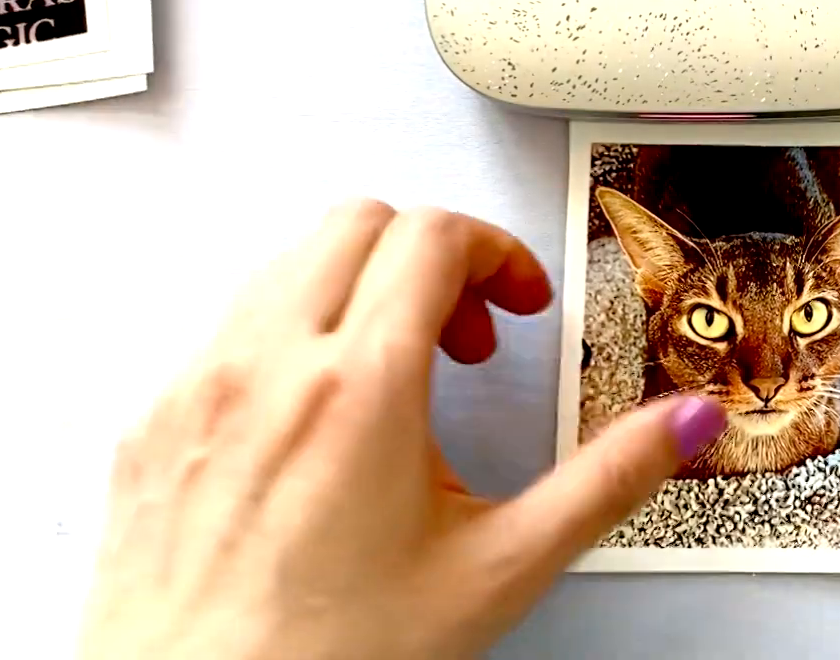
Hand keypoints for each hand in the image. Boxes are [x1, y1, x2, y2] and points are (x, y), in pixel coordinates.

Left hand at [78, 200, 726, 659]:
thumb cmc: (325, 659)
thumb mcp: (499, 569)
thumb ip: (606, 481)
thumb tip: (683, 425)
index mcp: (360, 386)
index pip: (433, 235)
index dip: (496, 252)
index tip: (517, 304)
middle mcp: (269, 366)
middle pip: (358, 223)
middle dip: (431, 257)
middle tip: (467, 333)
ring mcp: (200, 387)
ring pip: (286, 263)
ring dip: (357, 288)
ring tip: (399, 376)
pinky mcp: (156, 422)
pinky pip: (228, 327)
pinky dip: (290, 336)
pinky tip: (321, 419)